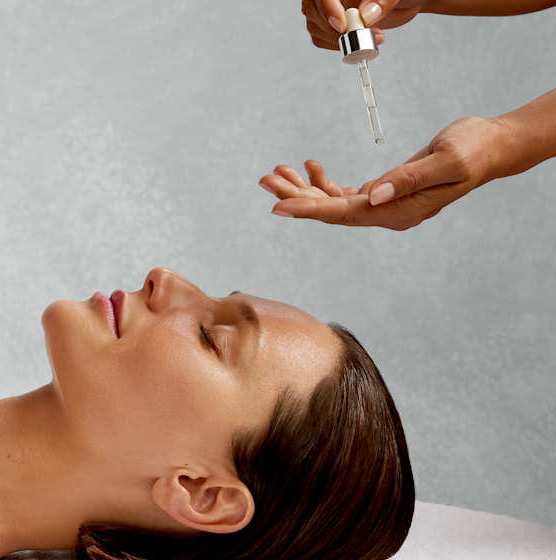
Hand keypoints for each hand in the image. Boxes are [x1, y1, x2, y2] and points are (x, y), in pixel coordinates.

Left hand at [258, 117, 508, 230]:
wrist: (493, 146)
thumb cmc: (475, 149)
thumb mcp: (447, 160)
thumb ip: (409, 179)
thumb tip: (372, 194)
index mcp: (400, 212)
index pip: (344, 213)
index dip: (309, 210)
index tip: (277, 208)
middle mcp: (389, 214)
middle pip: (332, 211)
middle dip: (296, 197)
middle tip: (265, 180)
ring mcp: (387, 206)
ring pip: (334, 203)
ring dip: (304, 189)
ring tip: (277, 171)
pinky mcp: (386, 193)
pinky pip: (346, 194)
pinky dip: (325, 182)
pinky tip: (310, 166)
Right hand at [302, 0, 425, 50]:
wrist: (406, 1)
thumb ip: (383, 2)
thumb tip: (366, 16)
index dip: (327, 9)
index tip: (343, 26)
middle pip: (313, 10)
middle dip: (334, 29)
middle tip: (361, 34)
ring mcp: (330, 7)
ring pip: (315, 25)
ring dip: (338, 39)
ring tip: (368, 38)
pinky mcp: (331, 23)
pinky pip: (320, 37)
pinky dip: (335, 45)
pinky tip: (356, 43)